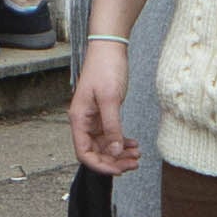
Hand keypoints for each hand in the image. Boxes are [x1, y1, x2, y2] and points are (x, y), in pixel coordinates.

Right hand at [66, 37, 136, 175]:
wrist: (110, 47)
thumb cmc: (106, 69)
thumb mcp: (111, 99)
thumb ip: (112, 127)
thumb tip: (114, 152)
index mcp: (79, 119)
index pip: (84, 153)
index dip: (100, 165)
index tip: (119, 169)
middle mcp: (84, 122)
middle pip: (96, 152)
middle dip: (114, 161)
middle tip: (134, 163)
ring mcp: (94, 119)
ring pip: (105, 145)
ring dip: (120, 153)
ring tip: (137, 154)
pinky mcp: (104, 113)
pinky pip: (111, 135)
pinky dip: (122, 142)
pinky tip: (134, 144)